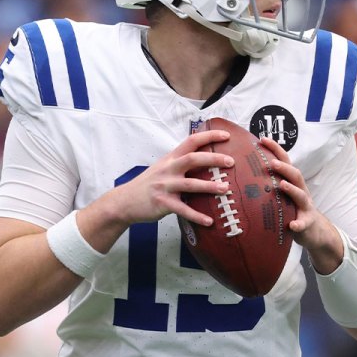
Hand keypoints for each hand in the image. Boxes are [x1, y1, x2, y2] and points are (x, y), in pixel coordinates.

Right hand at [112, 129, 234, 226]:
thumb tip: (206, 160)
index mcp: (170, 158)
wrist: (125, 201)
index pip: (191, 141)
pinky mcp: (163, 203)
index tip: (226, 135)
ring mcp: (165, 186)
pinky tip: (209, 221)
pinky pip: (183, 210)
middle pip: (193, 159)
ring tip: (226, 189)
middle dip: (214, 159)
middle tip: (231, 162)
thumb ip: (181, 163)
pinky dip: (197, 216)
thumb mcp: (163, 168)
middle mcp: (168, 169)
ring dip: (209, 186)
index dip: (209, 136)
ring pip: (190, 184)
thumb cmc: (149, 184)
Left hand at [256, 137, 340, 258]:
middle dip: (284, 168)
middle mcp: (301, 191)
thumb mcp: (281, 195)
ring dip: (292, 189)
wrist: (313, 231)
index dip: (275, 149)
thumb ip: (268, 184)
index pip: (285, 161)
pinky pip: (304, 223)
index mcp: (292, 182)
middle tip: (271, 163)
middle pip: (295, 175)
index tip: (262, 139)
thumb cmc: (291, 210)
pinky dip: (299, 224)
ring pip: (301, 195)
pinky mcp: (307, 223)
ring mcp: (305, 207)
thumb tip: (242, 172)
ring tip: (282, 185)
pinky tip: (293, 225)